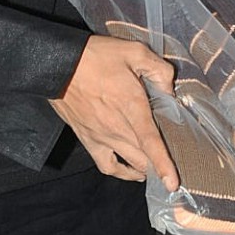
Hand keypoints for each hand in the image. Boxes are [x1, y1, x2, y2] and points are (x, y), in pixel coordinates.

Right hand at [50, 36, 178, 189]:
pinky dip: (122, 173)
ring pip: (130, 164)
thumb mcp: (134, 51)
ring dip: (145, 169)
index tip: (173, 183)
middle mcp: (118, 128)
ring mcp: (102, 137)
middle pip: (144, 158)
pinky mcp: (89, 140)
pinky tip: (132, 171)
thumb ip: (159, 70)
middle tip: (176, 163)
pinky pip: (108, 166)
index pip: (150, 142)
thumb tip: (170, 90)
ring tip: (159, 168)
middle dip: (161, 165)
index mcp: (132, 106)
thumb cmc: (96, 57)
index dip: (163, 165)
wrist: (58, 65)